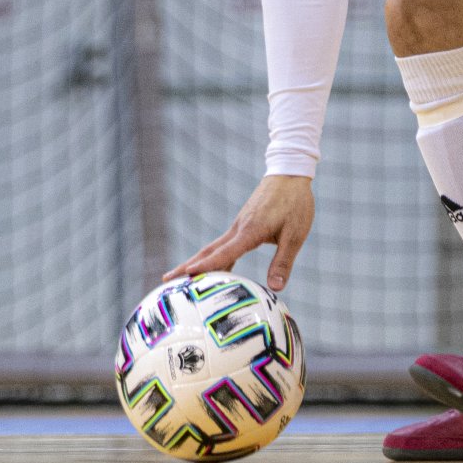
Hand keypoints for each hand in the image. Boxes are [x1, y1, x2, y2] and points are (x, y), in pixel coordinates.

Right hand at [167, 174, 314, 291]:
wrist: (290, 174)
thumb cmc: (295, 203)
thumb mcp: (295, 234)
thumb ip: (284, 261)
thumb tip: (275, 288)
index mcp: (252, 230)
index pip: (226, 252)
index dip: (208, 265)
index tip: (188, 275)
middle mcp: (239, 228)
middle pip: (209, 251)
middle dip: (188, 266)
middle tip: (166, 281)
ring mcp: (238, 225)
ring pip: (213, 247)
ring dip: (196, 262)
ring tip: (178, 278)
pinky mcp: (242, 224)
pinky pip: (223, 244)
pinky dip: (213, 257)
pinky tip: (211, 269)